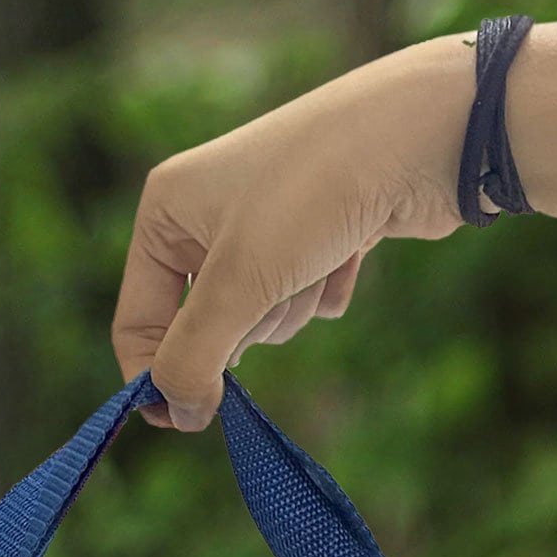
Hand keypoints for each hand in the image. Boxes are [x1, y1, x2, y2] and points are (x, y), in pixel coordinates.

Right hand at [111, 36, 472, 428]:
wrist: (419, 134)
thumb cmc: (313, 194)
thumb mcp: (238, 282)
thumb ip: (193, 358)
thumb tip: (176, 416)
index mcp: (166, 210)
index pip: (137, 322)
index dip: (158, 377)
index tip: (188, 423)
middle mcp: (208, 214)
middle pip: (206, 327)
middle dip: (250, 321)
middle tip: (278, 285)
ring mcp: (266, 225)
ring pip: (262, 318)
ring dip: (293, 305)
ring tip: (321, 253)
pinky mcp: (317, 236)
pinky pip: (307, 301)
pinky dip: (327, 288)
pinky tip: (351, 246)